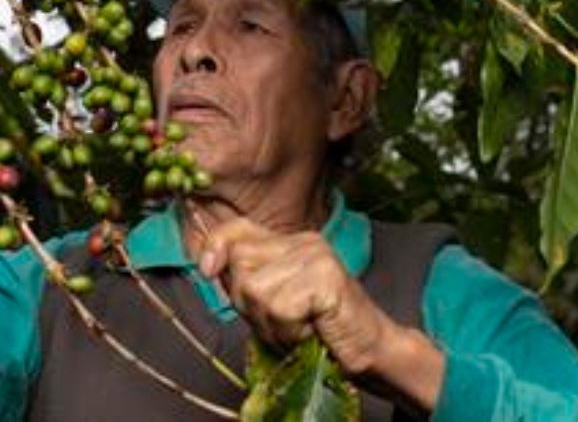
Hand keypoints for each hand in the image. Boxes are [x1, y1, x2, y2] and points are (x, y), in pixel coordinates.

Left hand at [198, 217, 445, 409]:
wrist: (370, 350)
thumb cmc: (320, 332)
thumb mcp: (273, 304)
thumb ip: (246, 283)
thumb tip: (208, 265)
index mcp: (288, 242)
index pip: (238, 228)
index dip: (216, 244)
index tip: (206, 268)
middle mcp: (302, 241)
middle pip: (239, 262)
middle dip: (248, 303)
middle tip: (279, 321)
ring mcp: (315, 255)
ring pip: (255, 289)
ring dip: (271, 323)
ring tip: (298, 327)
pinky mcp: (325, 277)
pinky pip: (280, 307)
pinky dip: (289, 331)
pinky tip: (311, 330)